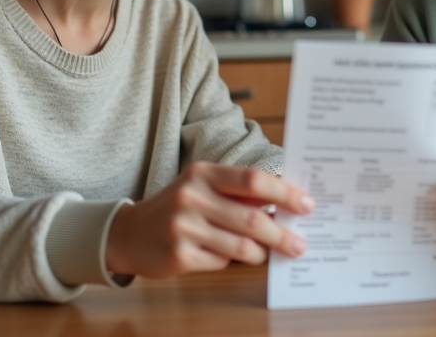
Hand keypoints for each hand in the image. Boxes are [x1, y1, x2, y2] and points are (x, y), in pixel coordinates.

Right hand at [105, 163, 313, 278]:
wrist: (129, 233)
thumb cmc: (178, 208)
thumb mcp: (203, 188)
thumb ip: (239, 193)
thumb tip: (286, 203)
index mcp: (203, 173)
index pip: (253, 180)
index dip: (284, 193)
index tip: (307, 205)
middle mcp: (192, 196)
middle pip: (252, 218)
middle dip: (282, 233)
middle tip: (300, 244)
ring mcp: (183, 227)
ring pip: (241, 245)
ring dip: (261, 252)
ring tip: (270, 253)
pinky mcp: (179, 255)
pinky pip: (221, 262)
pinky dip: (232, 261)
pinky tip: (232, 256)